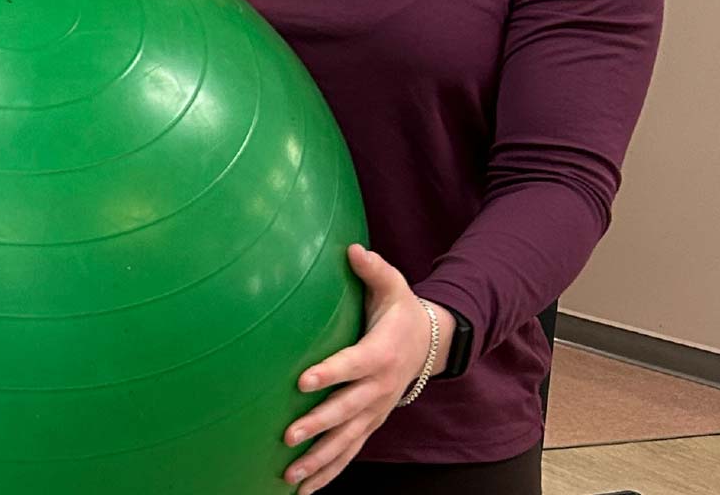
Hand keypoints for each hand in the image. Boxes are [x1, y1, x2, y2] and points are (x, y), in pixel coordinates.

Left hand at [280, 244, 445, 493]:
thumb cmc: (401, 311)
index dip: (329, 373)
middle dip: (318, 426)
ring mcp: (375, 410)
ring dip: (320, 460)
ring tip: (291, 475)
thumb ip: (373, 270)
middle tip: (288, 436)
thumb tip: (352, 249)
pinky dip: (330, 472)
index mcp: (380, 354)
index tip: (302, 380)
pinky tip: (304, 489)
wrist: (432, 344)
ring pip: (347, 441)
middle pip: (346, 411)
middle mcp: (378, 388)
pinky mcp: (371, 423)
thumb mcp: (394, 286)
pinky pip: (351, 452)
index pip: (351, 365)